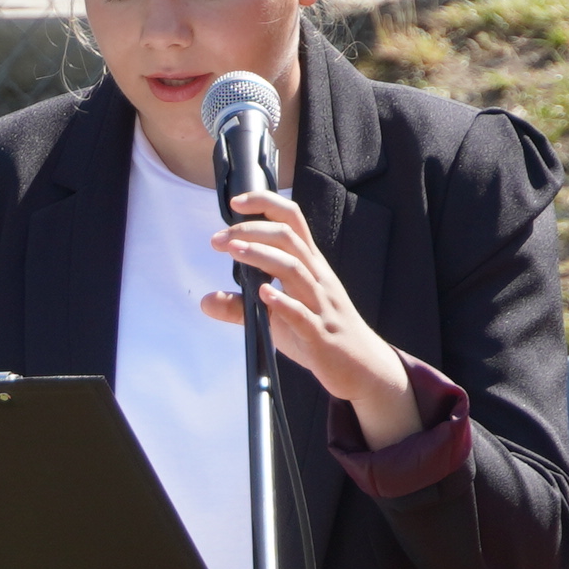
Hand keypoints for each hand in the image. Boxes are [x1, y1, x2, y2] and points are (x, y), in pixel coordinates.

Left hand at [207, 188, 416, 443]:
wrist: (362, 366)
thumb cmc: (319, 333)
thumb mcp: (277, 316)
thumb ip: (242, 306)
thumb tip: (205, 300)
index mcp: (310, 266)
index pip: (292, 222)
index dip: (266, 205)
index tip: (236, 202)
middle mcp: (317, 278)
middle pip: (289, 239)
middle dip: (252, 232)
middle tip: (218, 239)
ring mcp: (321, 305)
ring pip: (295, 270)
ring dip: (262, 257)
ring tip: (233, 251)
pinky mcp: (321, 334)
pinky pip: (303, 314)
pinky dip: (283, 302)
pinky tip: (263, 294)